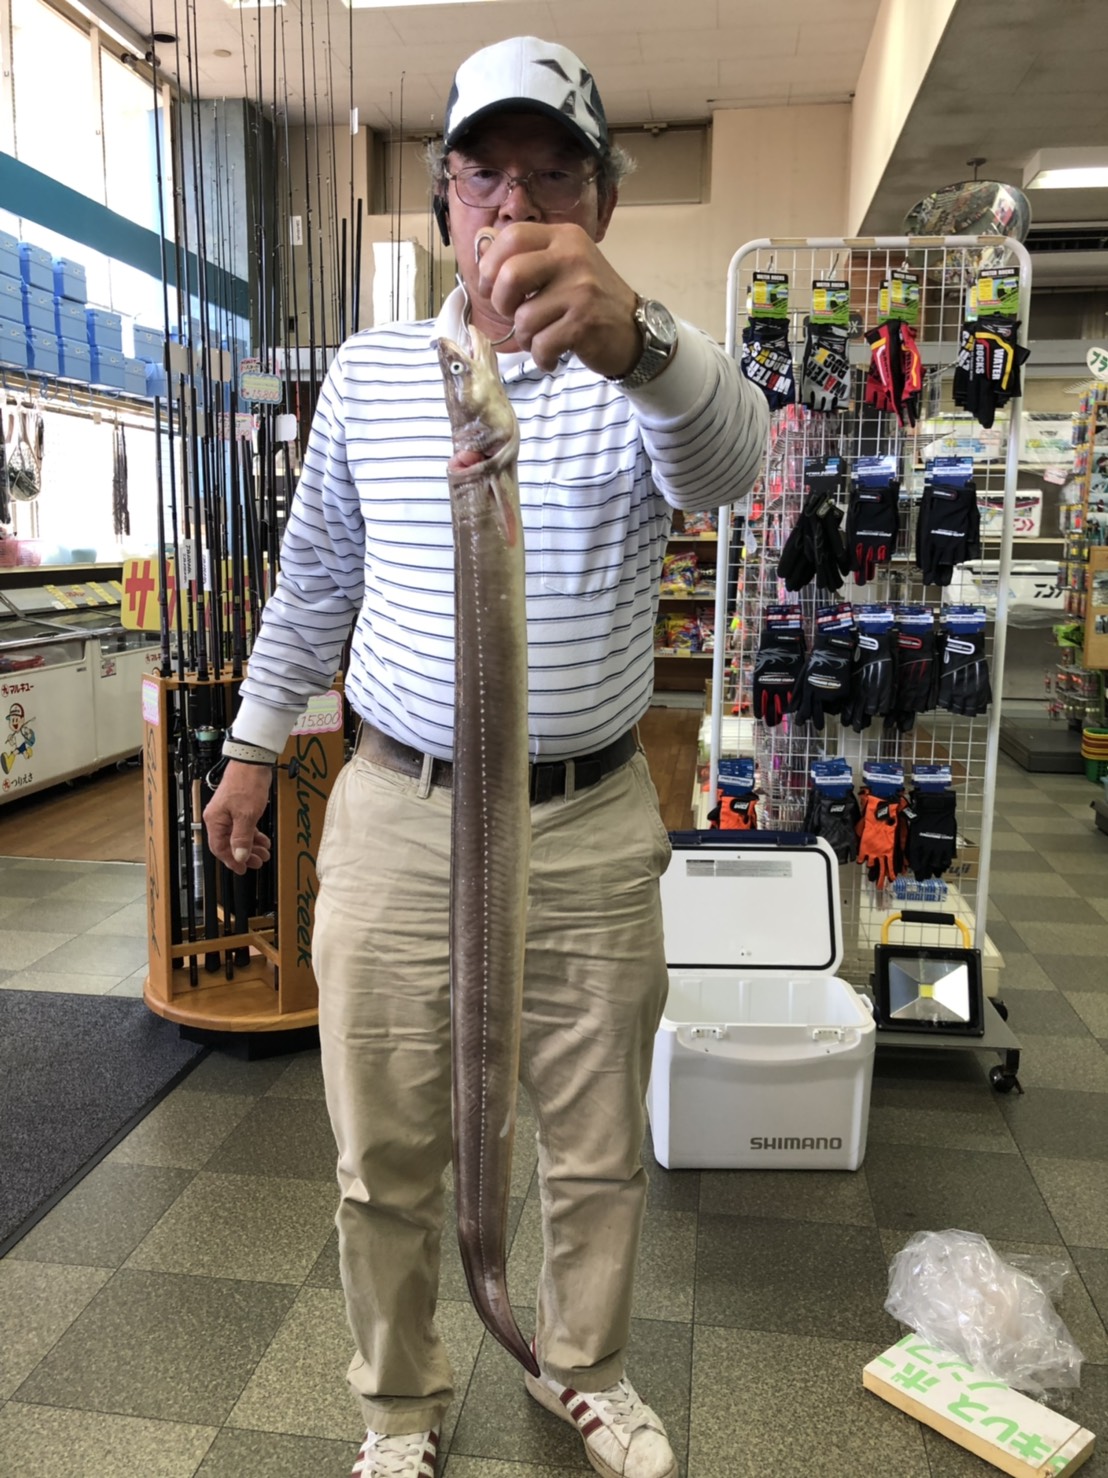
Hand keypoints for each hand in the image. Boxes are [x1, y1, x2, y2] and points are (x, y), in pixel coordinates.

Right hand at [203, 760, 273, 873]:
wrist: (252, 762)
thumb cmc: (247, 784)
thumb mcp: (246, 816)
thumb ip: (242, 838)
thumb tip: (239, 856)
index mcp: (215, 820)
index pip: (219, 848)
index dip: (232, 860)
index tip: (243, 869)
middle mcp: (219, 817)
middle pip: (229, 843)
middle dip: (245, 854)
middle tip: (259, 861)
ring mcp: (228, 812)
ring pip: (238, 835)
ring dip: (251, 845)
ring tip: (264, 852)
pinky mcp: (237, 807)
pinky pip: (243, 826)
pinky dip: (253, 833)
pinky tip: (263, 839)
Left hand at [474, 223, 640, 376]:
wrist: (634, 332)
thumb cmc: (591, 301)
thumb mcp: (565, 266)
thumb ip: (530, 257)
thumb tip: (483, 252)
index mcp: (564, 237)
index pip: (512, 236)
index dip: (489, 265)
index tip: (490, 287)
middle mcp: (572, 256)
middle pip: (510, 275)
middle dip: (501, 303)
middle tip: (513, 315)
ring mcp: (580, 289)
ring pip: (524, 319)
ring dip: (525, 338)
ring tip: (541, 339)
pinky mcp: (583, 322)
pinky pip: (541, 344)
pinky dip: (541, 358)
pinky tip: (552, 356)